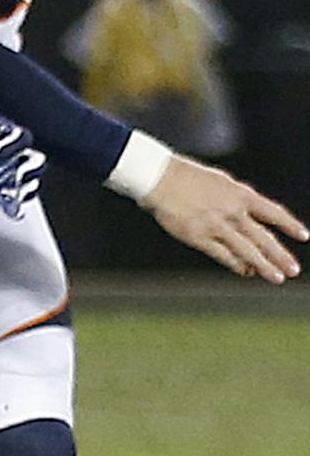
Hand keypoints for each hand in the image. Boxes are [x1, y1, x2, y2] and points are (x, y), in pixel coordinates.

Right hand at [143, 154, 303, 283]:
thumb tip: (250, 214)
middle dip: (280, 255)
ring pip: (247, 251)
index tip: (304, 236)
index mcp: (240, 195)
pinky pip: (223, 255)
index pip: (273, 213)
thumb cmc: (187, 177)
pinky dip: (237, 265)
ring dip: (264, 266)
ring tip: (277, 278)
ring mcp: (217, 226)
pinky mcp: (199, 237)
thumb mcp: (221, 182)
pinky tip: (246, 272)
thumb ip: (237, 199)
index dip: (290, 225)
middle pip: (263, 238)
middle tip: (294, 270)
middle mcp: (233, 212)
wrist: (160, 178)